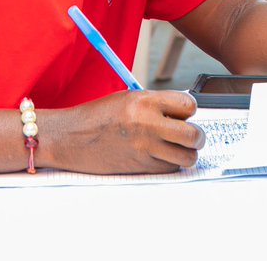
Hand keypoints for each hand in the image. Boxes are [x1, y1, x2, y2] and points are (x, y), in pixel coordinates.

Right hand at [42, 90, 204, 173]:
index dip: (189, 111)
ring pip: (186, 157)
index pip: (188, 106)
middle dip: (196, 137)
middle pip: (194, 135)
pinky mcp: (140, 168)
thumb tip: (181, 114)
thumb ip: (155, 104)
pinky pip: (169, 168)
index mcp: (144, 101)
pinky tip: (158, 156)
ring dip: (186, 154)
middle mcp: (147, 124)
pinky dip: (169, 164)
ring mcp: (144, 148)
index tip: (183, 114)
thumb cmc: (97, 116)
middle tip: (190, 136)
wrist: (70, 138)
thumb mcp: (127, 99)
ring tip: (176, 148)